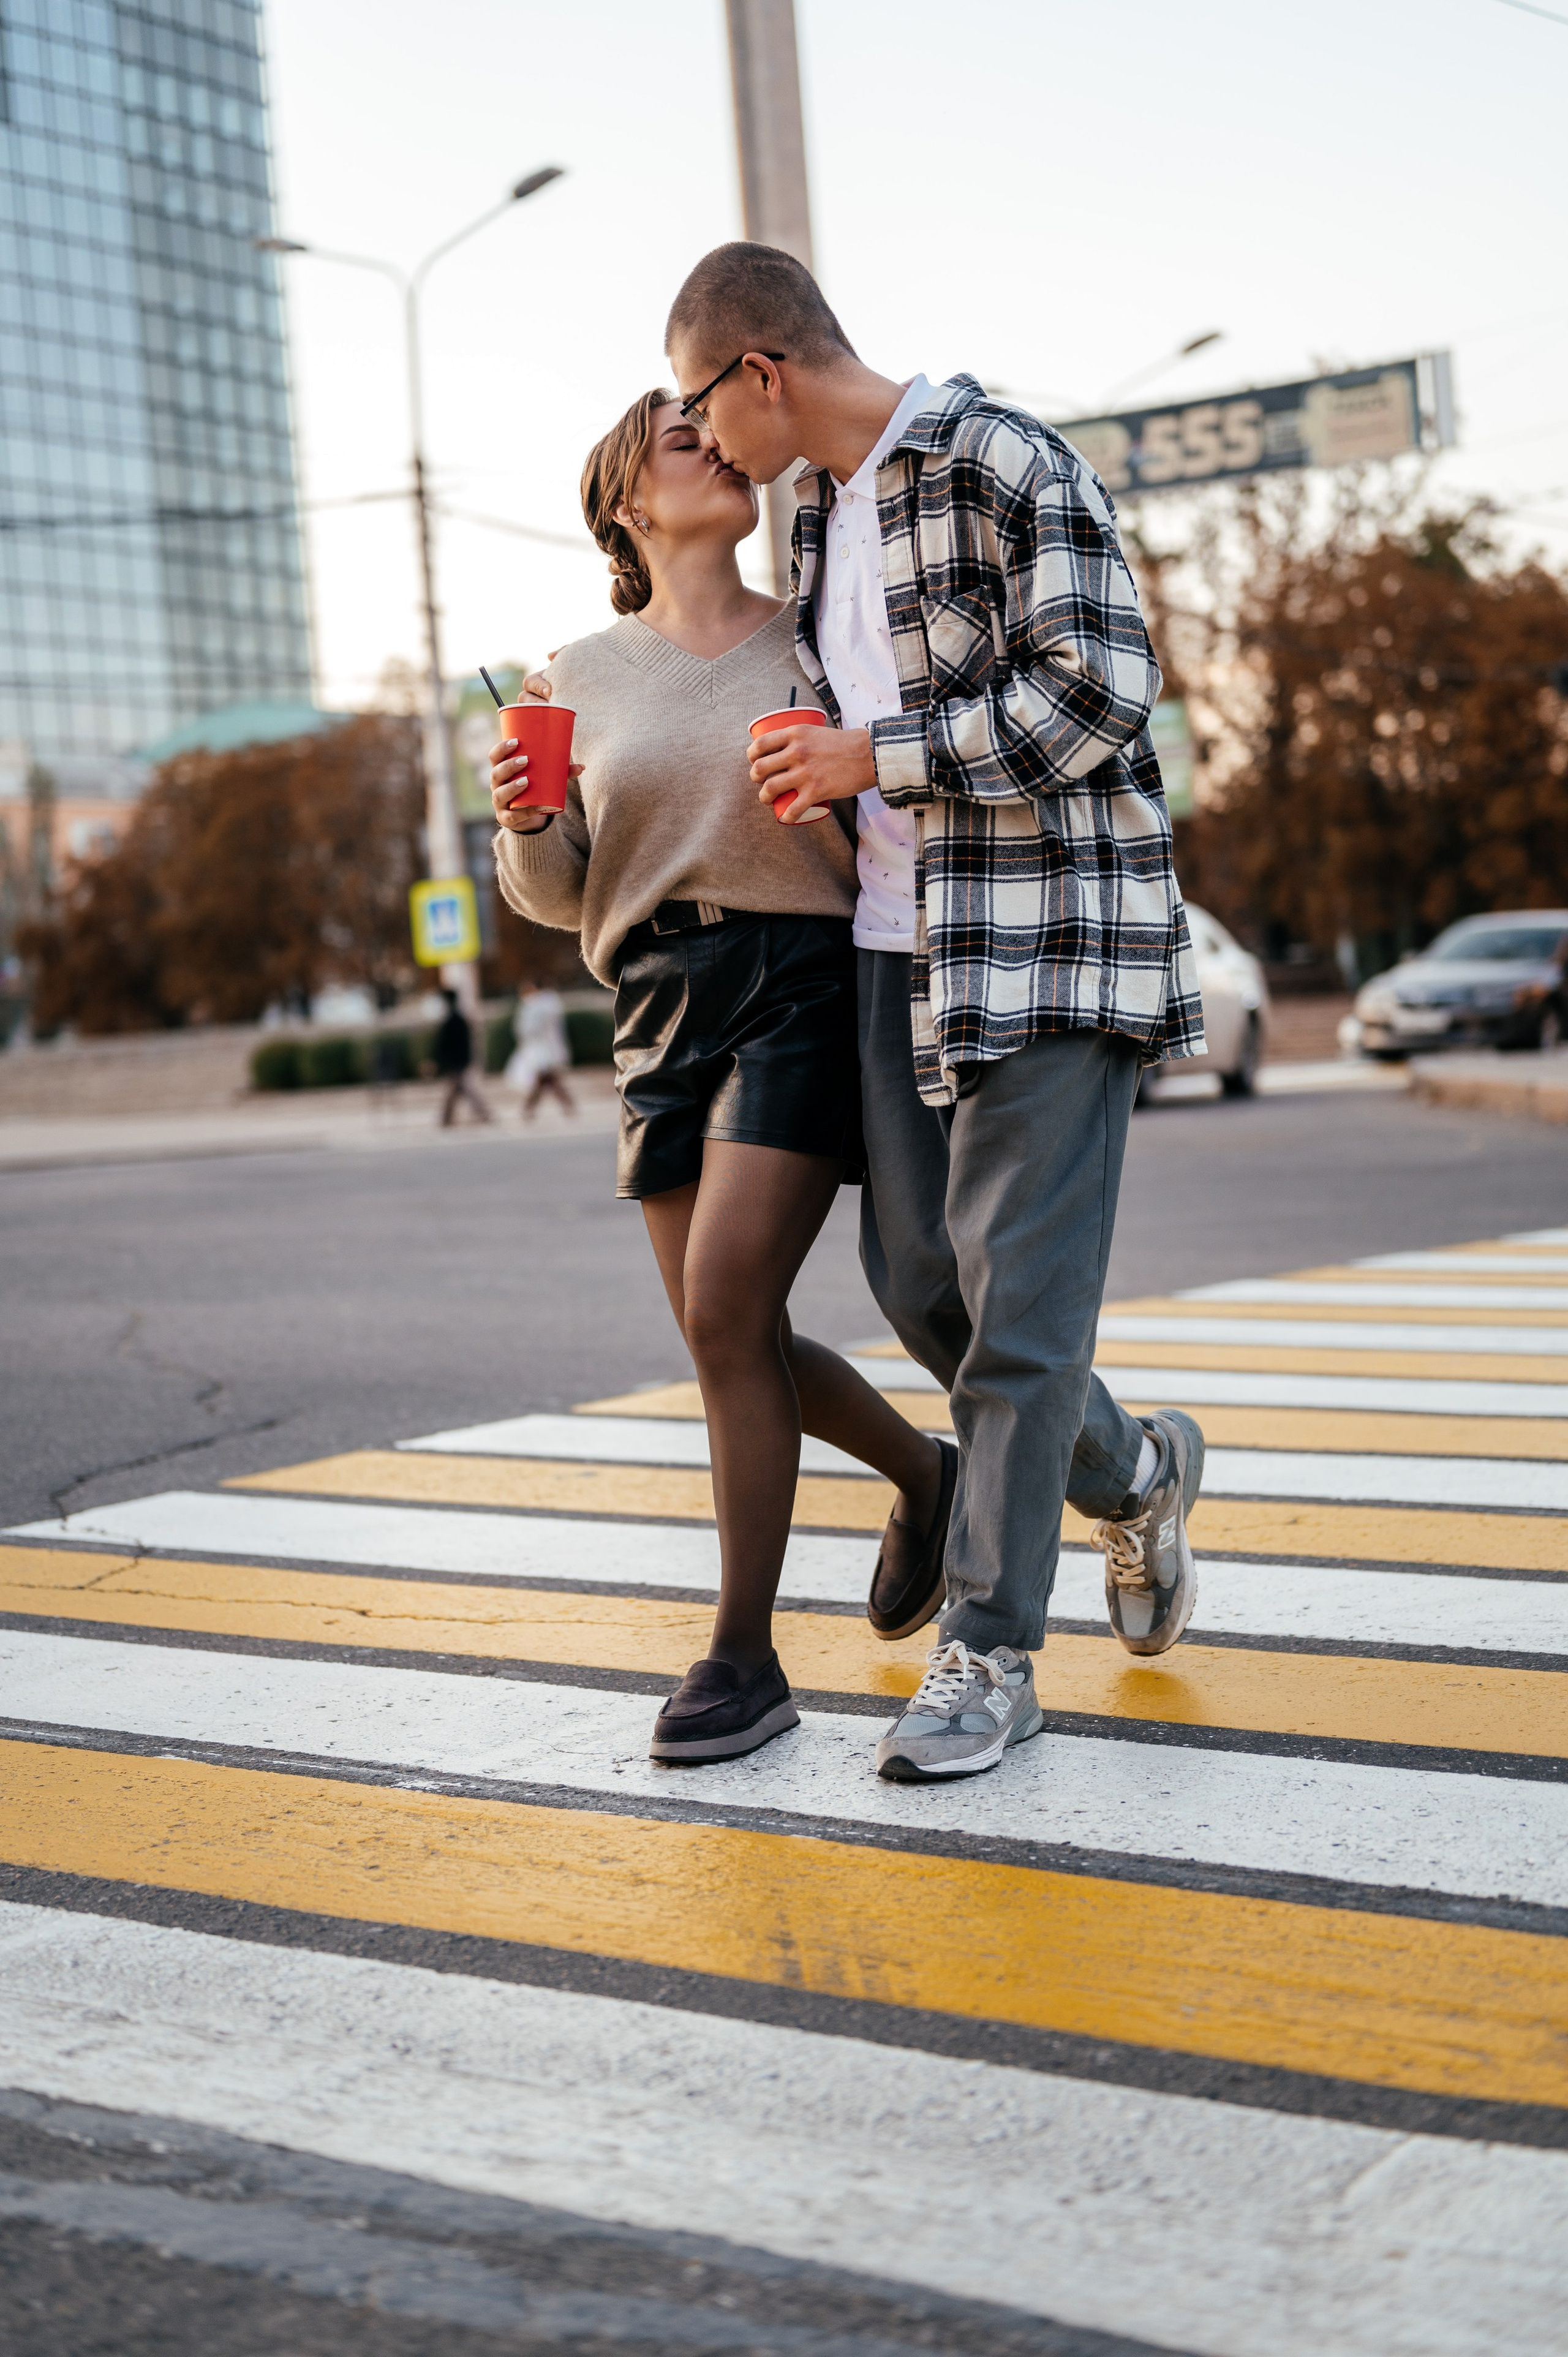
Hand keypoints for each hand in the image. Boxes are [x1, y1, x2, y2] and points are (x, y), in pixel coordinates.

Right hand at [490, 727, 583, 835]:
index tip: (516, 741)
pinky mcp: (506, 818)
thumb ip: (561, 772)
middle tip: (525, 760)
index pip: (494, 757)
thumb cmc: (533, 789)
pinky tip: (537, 807)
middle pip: (496, 773)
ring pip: (500, 794)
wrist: (526, 816)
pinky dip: (526, 812)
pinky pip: (513, 816)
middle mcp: (497, 786)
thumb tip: (582, 767)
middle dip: (509, 766)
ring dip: (512, 787)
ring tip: (526, 781)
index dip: (501, 748)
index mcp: (502, 771)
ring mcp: (499, 803)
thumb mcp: (544, 778)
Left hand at [749, 723, 875, 820]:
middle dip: (755, 778)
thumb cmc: (845, 743)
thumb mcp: (817, 731)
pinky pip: (793, 809)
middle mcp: (797, 752)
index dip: (752, 755)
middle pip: (760, 768)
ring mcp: (806, 773)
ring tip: (767, 799)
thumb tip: (786, 748)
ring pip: (770, 789)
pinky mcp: (816, 791)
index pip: (761, 743)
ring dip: (764, 797)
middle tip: (761, 781)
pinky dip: (786, 816)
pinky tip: (786, 818)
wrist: (870, 755)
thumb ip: (801, 738)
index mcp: (796, 734)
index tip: (754, 761)